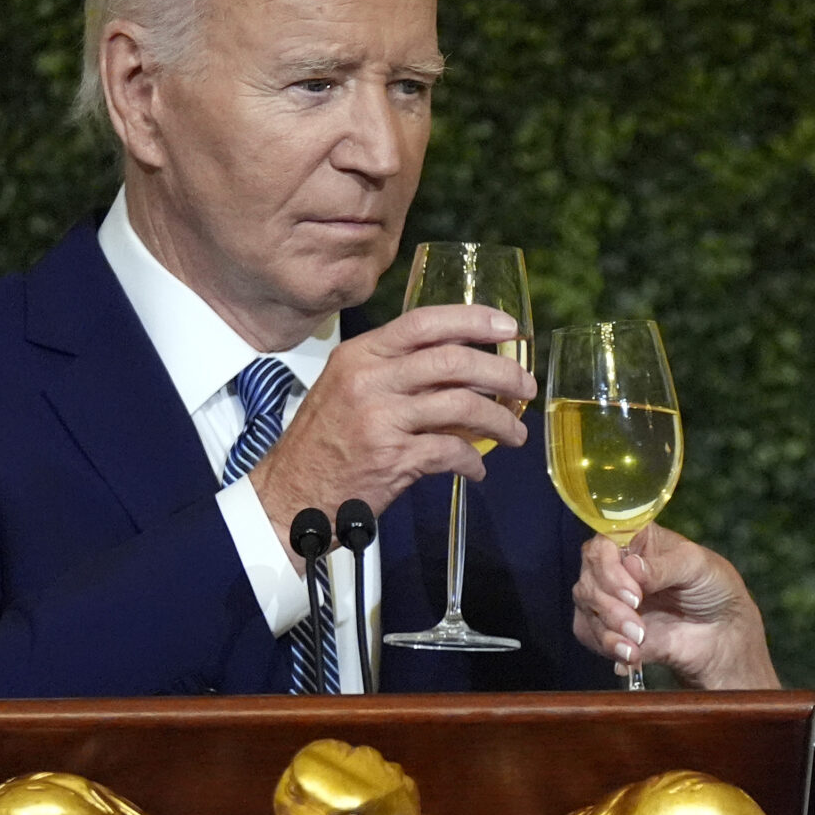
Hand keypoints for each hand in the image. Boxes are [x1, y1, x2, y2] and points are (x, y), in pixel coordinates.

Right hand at [246, 305, 533, 563]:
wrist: (290, 494)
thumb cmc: (324, 443)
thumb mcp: (348, 388)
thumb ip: (395, 371)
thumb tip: (459, 366)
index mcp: (361, 355)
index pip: (424, 322)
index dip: (473, 320)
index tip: (508, 328)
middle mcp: (370, 380)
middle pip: (453, 361)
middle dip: (501, 373)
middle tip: (524, 386)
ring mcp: (381, 418)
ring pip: (462, 405)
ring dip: (499, 421)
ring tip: (515, 434)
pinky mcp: (392, 458)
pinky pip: (451, 451)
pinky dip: (473, 461)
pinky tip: (477, 468)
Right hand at [571, 525, 780, 688]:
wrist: (723, 634)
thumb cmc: (714, 588)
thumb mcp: (698, 566)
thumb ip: (664, 566)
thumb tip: (631, 566)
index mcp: (636, 541)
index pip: (603, 543)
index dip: (609, 567)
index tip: (634, 593)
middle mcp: (617, 567)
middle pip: (589, 577)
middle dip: (610, 603)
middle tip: (637, 620)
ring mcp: (611, 598)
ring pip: (587, 606)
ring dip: (609, 626)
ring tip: (639, 639)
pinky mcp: (610, 628)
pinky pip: (590, 634)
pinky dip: (607, 645)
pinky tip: (630, 654)